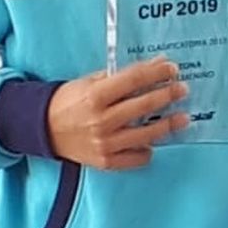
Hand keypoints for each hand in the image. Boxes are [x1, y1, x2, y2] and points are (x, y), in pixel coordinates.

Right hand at [46, 58, 189, 170]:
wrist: (44, 128)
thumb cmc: (69, 101)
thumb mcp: (91, 81)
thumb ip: (122, 76)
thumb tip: (155, 65)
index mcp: (96, 96)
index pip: (134, 80)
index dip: (157, 72)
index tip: (172, 68)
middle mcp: (101, 121)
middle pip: (145, 106)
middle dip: (168, 95)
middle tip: (182, 89)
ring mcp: (105, 143)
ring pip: (147, 134)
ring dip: (168, 125)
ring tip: (183, 118)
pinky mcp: (106, 161)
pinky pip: (136, 157)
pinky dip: (147, 149)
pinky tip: (152, 141)